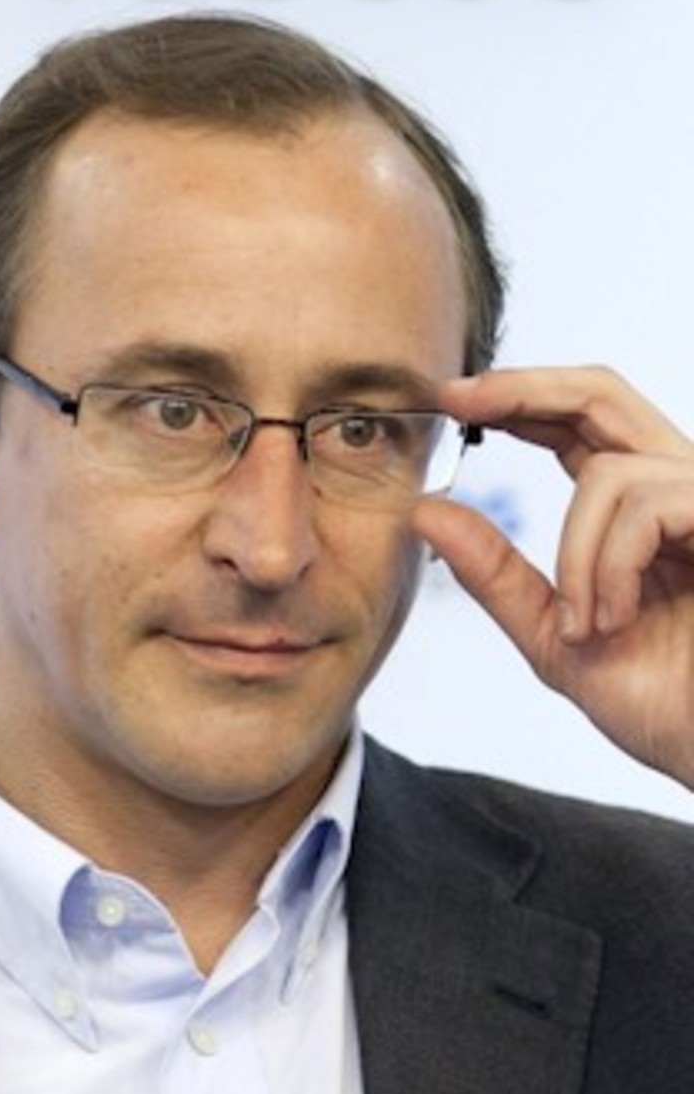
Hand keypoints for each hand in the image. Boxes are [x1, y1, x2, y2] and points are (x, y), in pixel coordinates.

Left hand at [413, 366, 693, 788]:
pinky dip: (611, 566)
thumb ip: (496, 574)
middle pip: (601, 393)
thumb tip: (426, 511)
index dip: (517, 399)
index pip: (578, 424)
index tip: (450, 399)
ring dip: (576, 557)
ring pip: (611, 473)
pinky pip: (647, 506)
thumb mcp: (556, 636)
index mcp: (640, 510)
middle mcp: (680, 489)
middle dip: (524, 389)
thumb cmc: (663, 704)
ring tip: (588, 626)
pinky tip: (615, 620)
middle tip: (459, 399)